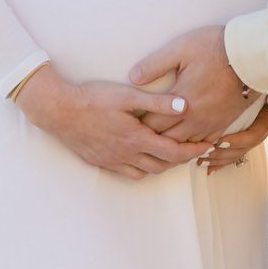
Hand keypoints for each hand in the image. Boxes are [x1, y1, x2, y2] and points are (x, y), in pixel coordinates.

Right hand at [14, 68, 211, 179]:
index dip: (194, 150)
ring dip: (163, 165)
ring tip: (172, 152)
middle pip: (164, 165)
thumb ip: (157, 102)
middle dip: (183, 158)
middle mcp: (127, 154)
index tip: (208, 143)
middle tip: (195, 147)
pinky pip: (129, 172)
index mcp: (137, 138)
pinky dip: (143, 167)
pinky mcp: (101, 162)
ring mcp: (113, 161)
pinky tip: (144, 157)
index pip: (174, 152)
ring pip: (147, 172)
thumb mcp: (127, 95)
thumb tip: (186, 105)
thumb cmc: (92, 99)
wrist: (59, 110)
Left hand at [127, 25, 251, 143]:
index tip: (129, 124)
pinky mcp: (224, 123)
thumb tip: (133, 77)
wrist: (251, 56)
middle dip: (151, 139)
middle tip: (139, 137)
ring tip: (158, 144)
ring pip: (185, 146)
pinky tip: (185, 144)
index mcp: (180, 101)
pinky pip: (205, 144)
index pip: (152, 123)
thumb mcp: (180, 48)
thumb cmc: (215, 48)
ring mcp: (211, 123)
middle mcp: (195, 118)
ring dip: (171, 146)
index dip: (138, 125)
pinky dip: (192, 147)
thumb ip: (154, 64)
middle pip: (166, 139)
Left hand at [197, 96, 267, 173]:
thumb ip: (260, 92)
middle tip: (204, 152)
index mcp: (266, 121)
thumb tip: (253, 90)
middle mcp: (261, 133)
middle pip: (241, 150)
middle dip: (221, 153)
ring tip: (202, 161)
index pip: (252, 136)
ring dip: (219, 160)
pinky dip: (222, 164)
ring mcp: (254, 138)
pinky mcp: (247, 142)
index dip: (236, 141)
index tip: (221, 141)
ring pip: (236, 155)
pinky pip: (235, 156)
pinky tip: (210, 169)